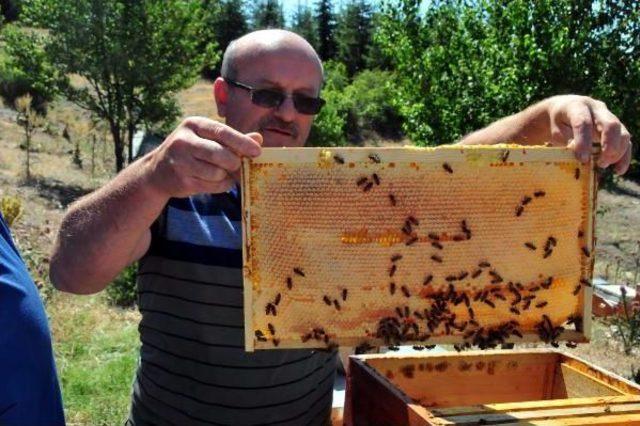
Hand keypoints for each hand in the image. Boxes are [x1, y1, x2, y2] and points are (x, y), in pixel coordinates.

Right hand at [145, 116, 261, 197]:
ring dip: (225, 176)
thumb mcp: (207, 138)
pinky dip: (220, 185)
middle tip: (236, 165)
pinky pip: (213, 186)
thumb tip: (258, 138)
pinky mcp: (182, 181)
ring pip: (217, 173)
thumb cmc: (190, 151)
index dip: (241, 142)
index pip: (221, 131)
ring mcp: (180, 162)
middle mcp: (184, 141)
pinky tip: (211, 180)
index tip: (257, 150)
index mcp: (193, 124)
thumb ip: (232, 139)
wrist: (157, 172)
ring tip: (219, 172)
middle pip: (220, 154)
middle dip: (234, 162)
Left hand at [546, 95, 631, 174]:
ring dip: (617, 152)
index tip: (582, 159)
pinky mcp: (615, 127)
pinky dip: (624, 156)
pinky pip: (625, 141)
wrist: (564, 111)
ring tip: (602, 165)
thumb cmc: (558, 122)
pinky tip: (618, 170)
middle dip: (608, 146)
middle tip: (599, 163)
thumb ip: (567, 140)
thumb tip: (582, 155)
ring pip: (622, 132)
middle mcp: (596, 109)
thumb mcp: (556, 130)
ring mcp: (609, 117)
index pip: (584, 122)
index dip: (584, 142)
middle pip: (611, 124)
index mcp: (577, 106)